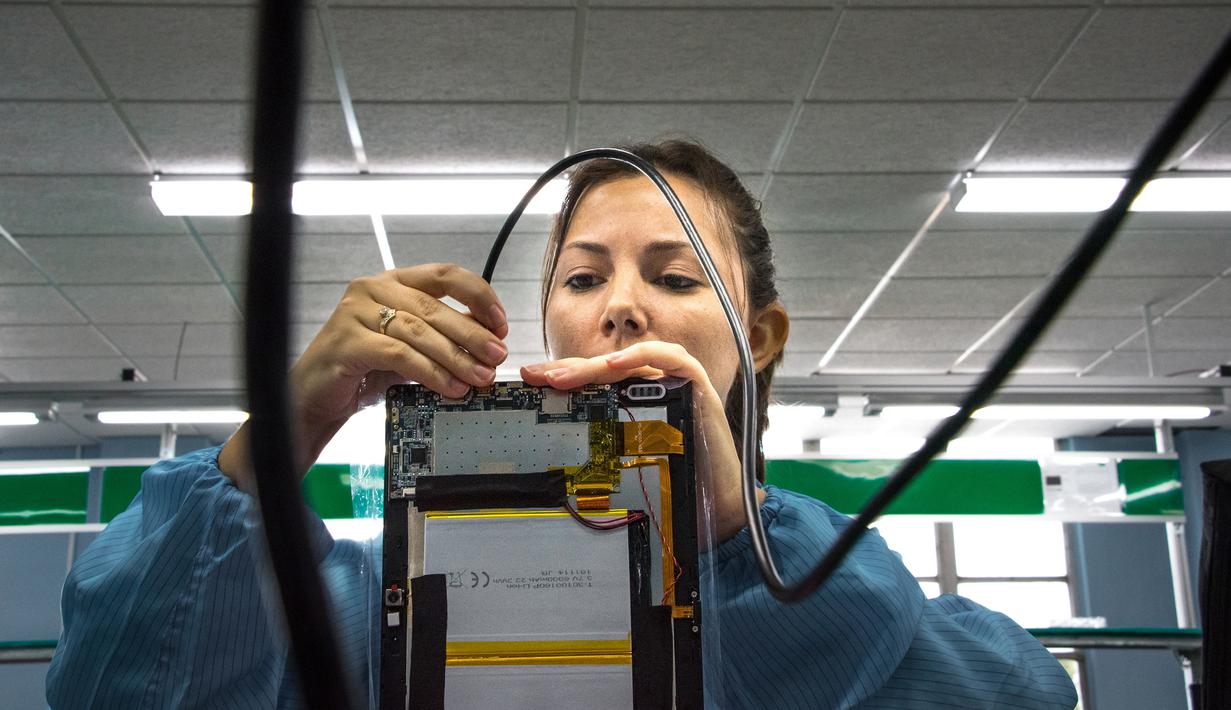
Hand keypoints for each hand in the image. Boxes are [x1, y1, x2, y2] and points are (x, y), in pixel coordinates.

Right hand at [219, 264, 508, 485]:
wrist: (313, 397)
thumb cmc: (363, 370)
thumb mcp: (408, 348)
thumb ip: (441, 338)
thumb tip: (489, 345)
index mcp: (392, 281)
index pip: (443, 274)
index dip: (478, 295)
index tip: (501, 322)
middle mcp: (372, 288)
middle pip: (435, 306)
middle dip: (472, 333)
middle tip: (497, 356)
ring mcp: (356, 313)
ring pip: (419, 331)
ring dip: (456, 356)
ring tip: (479, 377)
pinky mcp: (347, 342)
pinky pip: (400, 355)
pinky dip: (431, 372)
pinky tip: (450, 387)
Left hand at [520, 341, 762, 543]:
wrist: (716, 509)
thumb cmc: (672, 488)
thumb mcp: (624, 465)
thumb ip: (600, 448)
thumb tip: (550, 450)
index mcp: (635, 402)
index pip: (595, 381)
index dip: (563, 377)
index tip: (530, 383)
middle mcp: (655, 387)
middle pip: (606, 368)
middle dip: (567, 369)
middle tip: (534, 376)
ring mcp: (677, 384)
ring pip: (630, 360)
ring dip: (594, 365)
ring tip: (563, 377)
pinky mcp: (698, 385)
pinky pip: (671, 358)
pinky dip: (642, 355)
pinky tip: (615, 365)